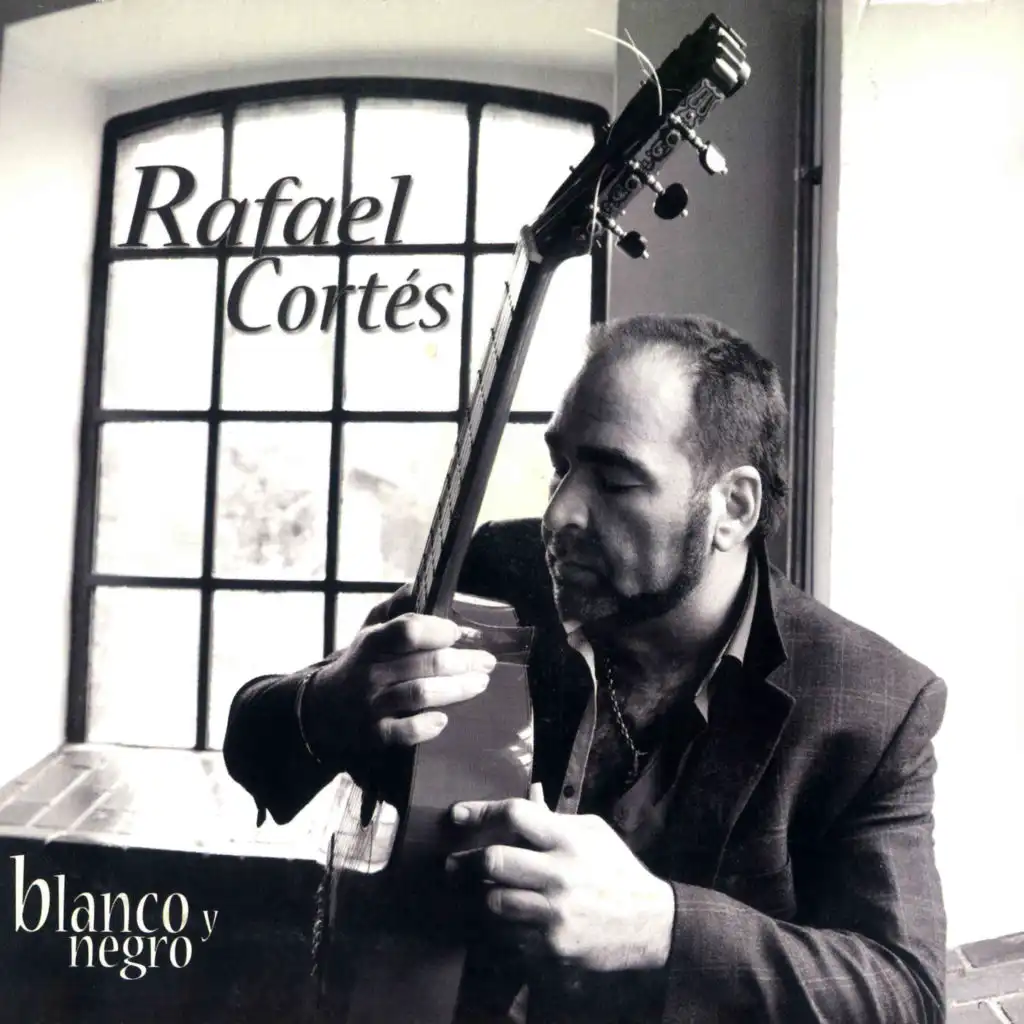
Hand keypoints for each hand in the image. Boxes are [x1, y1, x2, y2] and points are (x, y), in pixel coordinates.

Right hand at [303, 585, 496, 760]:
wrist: (323, 708)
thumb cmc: (360, 662)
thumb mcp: (371, 629)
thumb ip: (396, 607)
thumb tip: (420, 584)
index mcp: (373, 641)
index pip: (408, 631)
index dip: (438, 630)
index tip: (457, 632)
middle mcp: (371, 672)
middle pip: (424, 663)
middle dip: (463, 662)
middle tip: (487, 662)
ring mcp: (372, 704)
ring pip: (420, 694)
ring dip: (456, 689)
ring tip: (480, 683)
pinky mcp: (375, 734)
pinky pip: (404, 732)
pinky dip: (425, 726)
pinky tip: (442, 719)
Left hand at [445, 795, 674, 972]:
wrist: (650, 923)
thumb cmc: (616, 870)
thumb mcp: (592, 832)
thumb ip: (555, 818)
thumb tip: (528, 795)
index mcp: (569, 840)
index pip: (516, 815)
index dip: (481, 811)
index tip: (457, 815)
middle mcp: (560, 874)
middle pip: (495, 860)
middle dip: (467, 861)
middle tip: (453, 863)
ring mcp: (556, 913)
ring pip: (495, 900)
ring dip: (486, 894)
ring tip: (487, 890)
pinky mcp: (553, 946)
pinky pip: (510, 933)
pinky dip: (505, 925)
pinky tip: (513, 917)